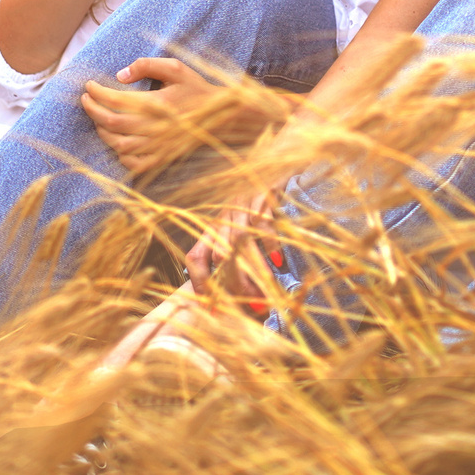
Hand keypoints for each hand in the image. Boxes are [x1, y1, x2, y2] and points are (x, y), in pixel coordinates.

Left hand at [82, 56, 220, 177]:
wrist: (224, 118)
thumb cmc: (197, 90)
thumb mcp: (176, 68)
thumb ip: (146, 66)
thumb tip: (120, 76)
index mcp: (157, 103)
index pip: (115, 100)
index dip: (96, 93)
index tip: (89, 86)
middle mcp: (155, 128)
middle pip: (110, 123)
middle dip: (92, 110)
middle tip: (86, 99)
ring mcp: (158, 147)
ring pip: (118, 144)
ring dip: (102, 131)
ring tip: (98, 118)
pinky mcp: (161, 159)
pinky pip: (132, 163)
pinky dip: (119, 153)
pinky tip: (118, 141)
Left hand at [184, 195, 273, 310]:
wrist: (272, 165)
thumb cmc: (254, 204)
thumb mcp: (237, 227)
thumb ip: (233, 255)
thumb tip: (238, 295)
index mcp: (212, 229)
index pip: (195, 258)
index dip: (200, 284)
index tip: (211, 309)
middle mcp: (223, 219)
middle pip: (220, 257)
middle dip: (233, 286)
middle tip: (249, 307)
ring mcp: (242, 208)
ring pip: (240, 244)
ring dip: (252, 272)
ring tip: (264, 295)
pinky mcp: (262, 198)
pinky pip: (264, 225)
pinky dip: (271, 245)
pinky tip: (279, 261)